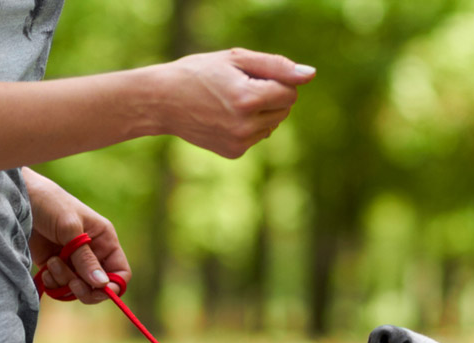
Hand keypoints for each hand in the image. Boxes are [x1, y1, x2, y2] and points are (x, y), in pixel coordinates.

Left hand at [22, 168, 130, 303]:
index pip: (120, 272)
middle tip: (72, 284)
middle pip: (99, 286)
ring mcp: (73, 261)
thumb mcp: (70, 229)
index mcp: (104, 241)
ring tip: (52, 262)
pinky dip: (53, 283)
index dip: (113, 285)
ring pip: (78, 288)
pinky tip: (46, 268)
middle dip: (86, 289)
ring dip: (65, 282)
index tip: (97, 289)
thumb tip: (102, 284)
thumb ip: (85, 258)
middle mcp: (93, 253)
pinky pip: (60, 287)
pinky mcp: (55, 266)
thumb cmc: (50, 204)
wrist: (19, 199)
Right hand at [157, 48, 315, 158]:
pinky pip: (258, 136)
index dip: (277, 80)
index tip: (253, 75)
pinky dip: (249, 126)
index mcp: (247, 99)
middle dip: (271, 97)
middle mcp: (245, 126)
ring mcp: (240, 143)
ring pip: (273, 124)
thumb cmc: (200, 73)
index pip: (290, 93)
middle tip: (240, 87)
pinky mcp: (234, 152)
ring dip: (261, 112)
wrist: (163, 101)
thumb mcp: (236, 59)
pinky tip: (226, 118)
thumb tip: (310, 75)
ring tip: (231, 102)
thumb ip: (277, 66)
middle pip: (285, 110)